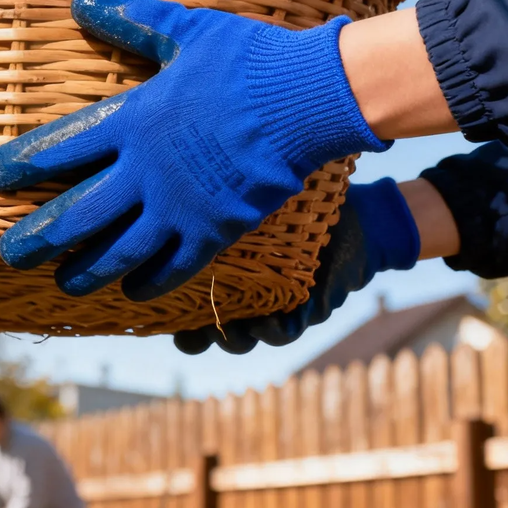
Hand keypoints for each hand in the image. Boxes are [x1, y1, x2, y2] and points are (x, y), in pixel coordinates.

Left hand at [0, 0, 387, 300]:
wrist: (308, 97)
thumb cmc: (246, 58)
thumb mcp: (183, 30)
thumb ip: (129, 22)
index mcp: (132, 121)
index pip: (59, 149)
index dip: (22, 166)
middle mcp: (145, 171)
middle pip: (77, 214)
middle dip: (39, 238)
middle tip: (9, 254)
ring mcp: (179, 206)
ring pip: (118, 251)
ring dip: (85, 269)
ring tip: (60, 284)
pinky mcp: (215, 230)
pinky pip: (174, 266)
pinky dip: (149, 282)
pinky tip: (131, 292)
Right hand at [174, 177, 420, 353]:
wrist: (358, 215)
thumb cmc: (297, 195)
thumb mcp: (250, 192)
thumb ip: (217, 192)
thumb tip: (161, 168)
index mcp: (221, 267)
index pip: (180, 296)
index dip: (161, 309)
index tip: (148, 306)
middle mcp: (241, 291)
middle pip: (202, 329)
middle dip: (192, 338)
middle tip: (186, 334)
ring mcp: (269, 304)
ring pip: (239, 339)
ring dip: (231, 338)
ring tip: (230, 327)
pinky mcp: (304, 312)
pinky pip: (280, 333)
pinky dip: (270, 331)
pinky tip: (265, 320)